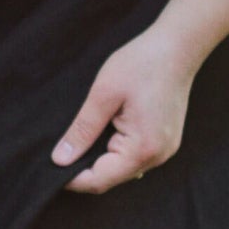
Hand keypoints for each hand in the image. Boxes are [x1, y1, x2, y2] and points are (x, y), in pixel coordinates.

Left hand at [51, 28, 196, 194]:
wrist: (177, 47)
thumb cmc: (142, 64)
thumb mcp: (103, 95)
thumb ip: (82, 130)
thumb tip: (60, 159)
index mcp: (142, 149)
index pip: (99, 180)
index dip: (72, 179)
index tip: (51, 168)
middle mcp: (157, 157)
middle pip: (111, 178)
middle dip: (85, 169)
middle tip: (62, 150)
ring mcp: (165, 150)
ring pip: (123, 169)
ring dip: (101, 160)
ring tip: (83, 138)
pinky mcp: (166, 141)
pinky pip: (135, 157)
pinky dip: (117, 151)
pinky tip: (106, 131)